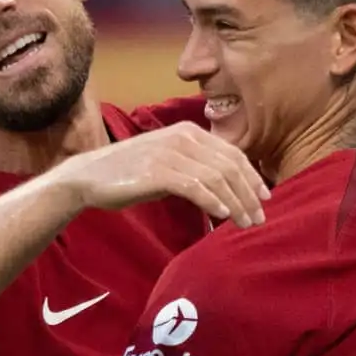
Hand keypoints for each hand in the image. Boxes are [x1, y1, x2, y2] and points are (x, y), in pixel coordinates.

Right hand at [49, 122, 269, 226]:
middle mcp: (182, 137)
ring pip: (217, 178)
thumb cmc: (130, 174)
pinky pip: (195, 187)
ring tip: (245, 223)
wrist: (90, 176)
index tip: (264, 198)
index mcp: (189, 131)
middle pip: (229, 166)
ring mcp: (170, 153)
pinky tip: (222, 216)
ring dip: (236, 203)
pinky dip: (213, 202)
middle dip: (248, 194)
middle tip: (259, 218)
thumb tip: (227, 189)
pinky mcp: (158, 172)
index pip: (233, 153)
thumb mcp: (169, 162)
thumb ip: (196, 167)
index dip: (252, 177)